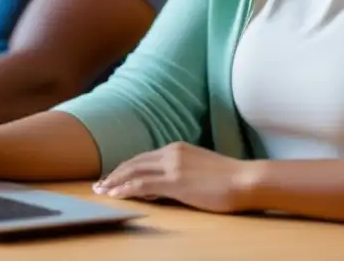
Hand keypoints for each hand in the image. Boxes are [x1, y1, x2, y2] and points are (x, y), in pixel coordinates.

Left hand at [93, 142, 259, 213]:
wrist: (245, 180)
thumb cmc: (229, 179)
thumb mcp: (199, 170)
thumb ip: (179, 173)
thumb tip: (160, 187)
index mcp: (178, 148)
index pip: (144, 157)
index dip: (125, 167)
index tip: (112, 177)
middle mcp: (172, 152)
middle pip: (134, 162)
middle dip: (114, 174)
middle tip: (99, 185)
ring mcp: (173, 166)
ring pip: (134, 171)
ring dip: (114, 182)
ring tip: (101, 191)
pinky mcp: (175, 181)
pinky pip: (142, 184)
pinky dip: (125, 189)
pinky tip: (115, 195)